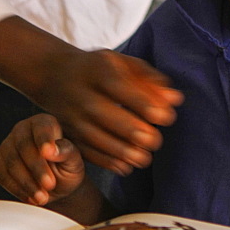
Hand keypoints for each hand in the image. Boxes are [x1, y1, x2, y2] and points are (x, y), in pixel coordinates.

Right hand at [0, 16, 183, 172]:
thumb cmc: (99, 69)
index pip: (123, 90)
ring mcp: (71, 116)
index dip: (147, 106)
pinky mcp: (67, 133)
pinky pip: (86, 151)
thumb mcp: (122, 63)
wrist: (53, 74)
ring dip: (124, 152)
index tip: (167, 117)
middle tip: (156, 141)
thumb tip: (175, 99)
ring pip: (97, 139)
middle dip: (136, 133)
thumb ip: (150, 79)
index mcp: (98, 71)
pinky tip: (126, 167)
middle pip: (109, 117)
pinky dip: (107, 162)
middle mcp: (82, 94)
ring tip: (145, 158)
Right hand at [0, 114, 84, 205]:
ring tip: (43, 197)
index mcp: (43, 123)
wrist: (55, 186)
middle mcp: (22, 130)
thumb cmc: (67, 168)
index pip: (41, 127)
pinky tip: (32, 198)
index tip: (48, 153)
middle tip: (50, 184)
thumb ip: (66, 152)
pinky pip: (3, 177)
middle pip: (23, 146)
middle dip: (37, 168)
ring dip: (27, 183)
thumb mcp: (74, 161)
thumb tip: (51, 150)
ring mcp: (7, 146)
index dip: (43, 139)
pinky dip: (18, 190)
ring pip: (11, 163)